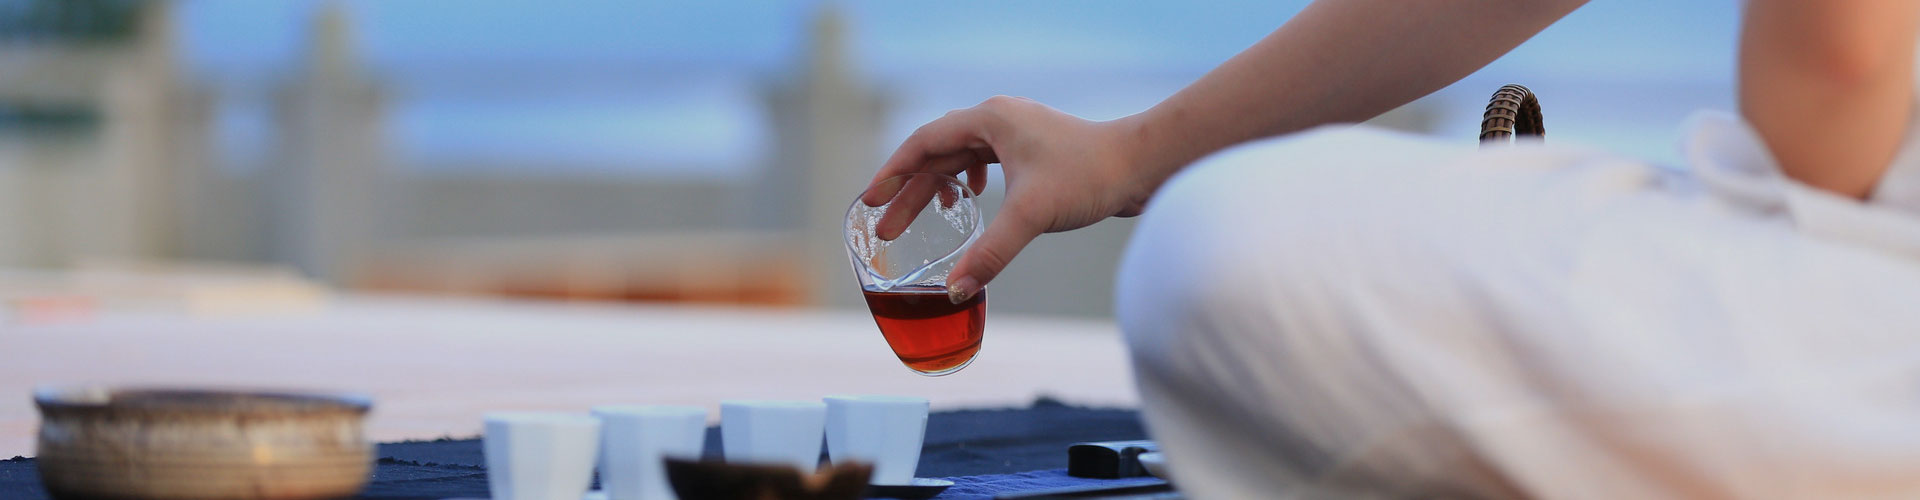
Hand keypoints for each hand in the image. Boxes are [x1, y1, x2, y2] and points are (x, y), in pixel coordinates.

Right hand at [864, 96, 1159, 302]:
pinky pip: (985, 162)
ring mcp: (1017, 133)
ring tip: (920, 220)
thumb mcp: (1032, 215)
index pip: (923, 142)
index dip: (892, 173)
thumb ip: (990, 253)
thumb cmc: (1091, 175)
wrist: (1142, 166)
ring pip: (962, 160)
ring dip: (938, 189)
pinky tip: (971, 201)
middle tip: (886, 228)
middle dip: (910, 192)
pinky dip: (969, 183)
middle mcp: (999, 119)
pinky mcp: (1034, 150)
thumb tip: (957, 290)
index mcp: (990, 119)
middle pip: (938, 154)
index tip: (869, 201)